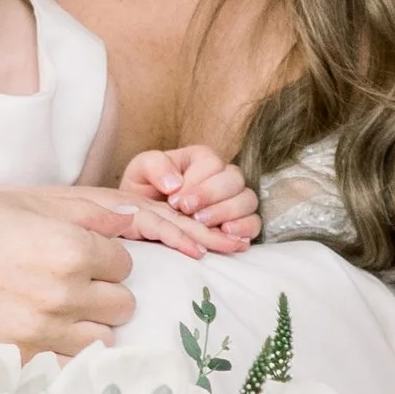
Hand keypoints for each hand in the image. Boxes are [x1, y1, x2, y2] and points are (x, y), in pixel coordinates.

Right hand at [0, 189, 134, 355]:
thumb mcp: (24, 203)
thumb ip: (86, 214)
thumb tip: (130, 222)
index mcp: (68, 249)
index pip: (124, 264)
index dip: (102, 258)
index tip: (77, 255)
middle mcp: (61, 295)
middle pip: (121, 306)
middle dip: (101, 293)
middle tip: (68, 283)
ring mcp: (38, 334)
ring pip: (100, 341)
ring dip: (86, 326)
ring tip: (53, 310)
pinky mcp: (14, 360)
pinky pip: (66, 366)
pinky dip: (61, 353)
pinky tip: (38, 334)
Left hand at [120, 145, 259, 254]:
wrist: (144, 215)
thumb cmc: (145, 190)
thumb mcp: (140, 171)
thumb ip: (154, 165)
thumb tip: (175, 182)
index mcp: (202, 159)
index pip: (213, 164)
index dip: (196, 183)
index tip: (175, 201)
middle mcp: (222, 176)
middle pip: (234, 180)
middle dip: (211, 197)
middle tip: (187, 212)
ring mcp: (234, 200)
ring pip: (248, 200)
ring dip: (227, 212)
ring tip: (203, 224)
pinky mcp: (239, 222)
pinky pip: (254, 223)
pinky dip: (245, 229)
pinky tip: (226, 235)